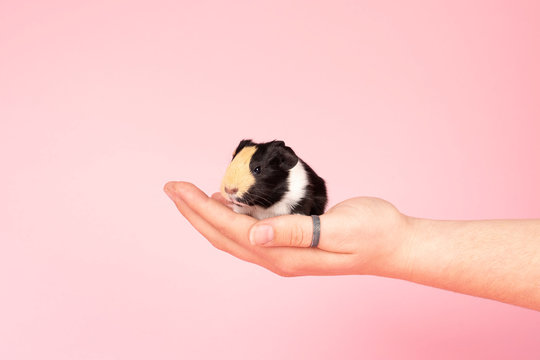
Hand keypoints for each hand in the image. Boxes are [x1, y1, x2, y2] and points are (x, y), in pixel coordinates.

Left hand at [164, 181, 410, 276]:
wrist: (395, 245)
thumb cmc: (374, 233)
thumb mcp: (340, 230)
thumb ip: (296, 233)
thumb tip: (254, 235)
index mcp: (284, 255)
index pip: (230, 229)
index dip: (200, 208)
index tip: (178, 188)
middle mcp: (277, 258)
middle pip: (222, 235)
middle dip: (193, 211)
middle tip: (172, 187)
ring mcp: (282, 254)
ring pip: (231, 236)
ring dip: (207, 215)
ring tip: (188, 195)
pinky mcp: (289, 246)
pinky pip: (248, 234)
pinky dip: (229, 218)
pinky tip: (226, 204)